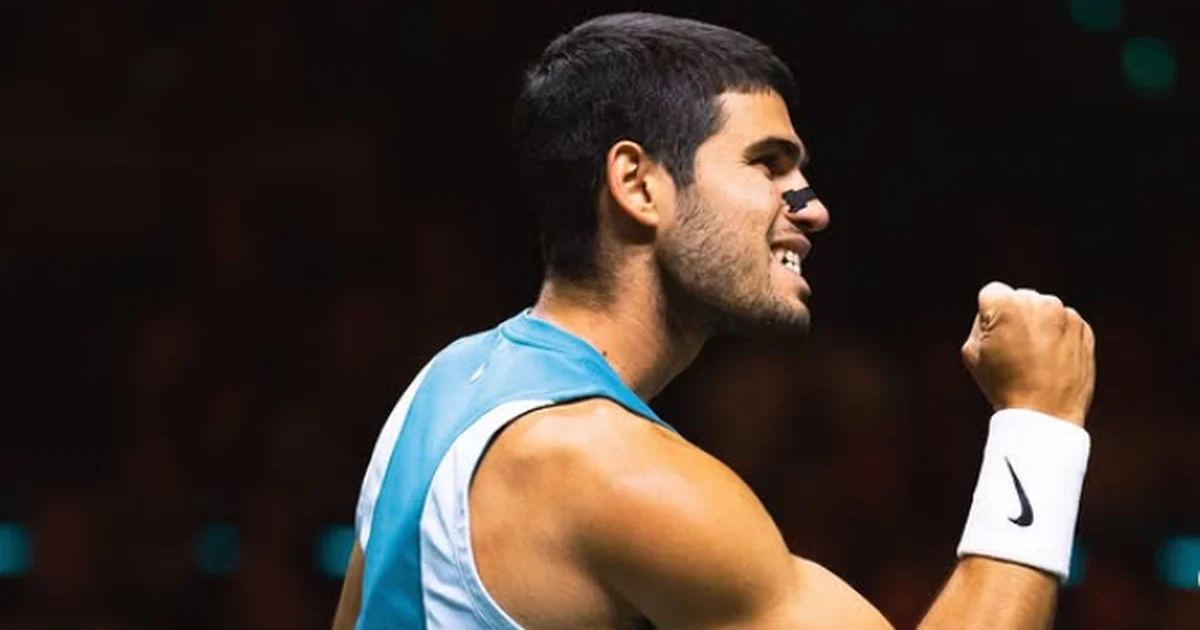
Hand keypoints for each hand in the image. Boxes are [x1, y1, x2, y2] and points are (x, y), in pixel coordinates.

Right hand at [961, 281, 1095, 425]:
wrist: (1045, 414)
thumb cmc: (1003, 385)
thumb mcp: (971, 352)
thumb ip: (981, 322)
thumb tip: (995, 313)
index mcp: (1007, 304)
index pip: (992, 292)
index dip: (988, 314)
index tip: (994, 337)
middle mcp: (1039, 302)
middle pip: (1020, 298)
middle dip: (1015, 316)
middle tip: (1014, 349)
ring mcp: (1065, 315)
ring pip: (1043, 309)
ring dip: (1038, 325)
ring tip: (1034, 357)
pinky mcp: (1084, 329)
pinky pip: (1064, 323)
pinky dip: (1058, 335)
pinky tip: (1051, 359)